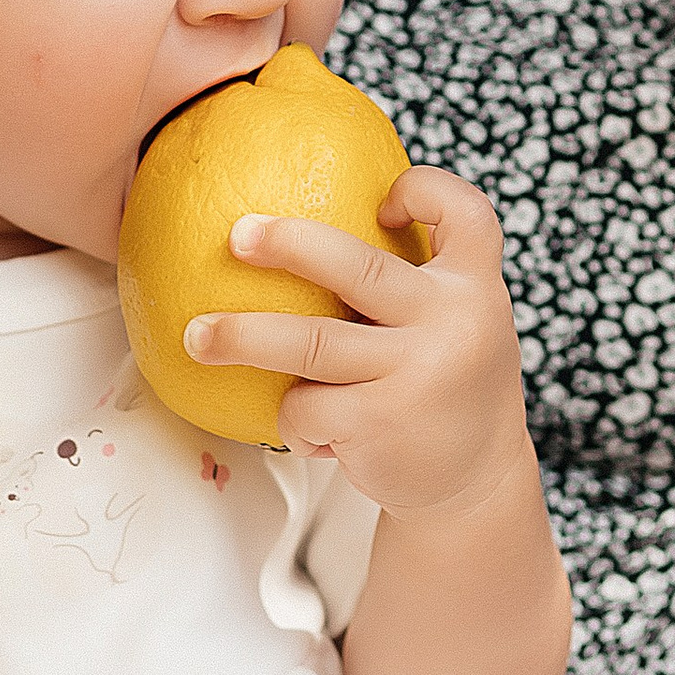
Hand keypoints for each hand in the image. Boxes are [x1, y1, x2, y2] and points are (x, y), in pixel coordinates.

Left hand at [185, 167, 534, 517]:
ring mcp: (416, 373)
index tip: (382, 199)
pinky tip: (311, 430)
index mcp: (476, 286)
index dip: (424, 191)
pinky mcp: (378, 423)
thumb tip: (315, 230)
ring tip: (196, 335)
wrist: (477, 483)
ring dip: (241, 338)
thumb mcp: (456, 323)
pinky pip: (304, 406)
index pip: (466, 213)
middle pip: (359, 267)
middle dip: (288, 244)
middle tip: (237, 234)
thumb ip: (414, 283)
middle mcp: (453, 322)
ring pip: (308, 342)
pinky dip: (292, 417)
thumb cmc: (447, 386)